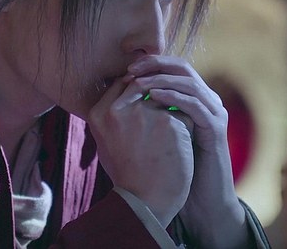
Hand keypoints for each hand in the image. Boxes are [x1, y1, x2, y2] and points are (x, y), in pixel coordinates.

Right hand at [87, 74, 193, 226]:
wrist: (145, 202)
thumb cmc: (127, 175)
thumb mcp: (106, 142)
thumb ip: (112, 115)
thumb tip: (127, 89)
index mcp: (99, 114)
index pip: (122, 84)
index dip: (138, 89)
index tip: (149, 100)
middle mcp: (118, 110)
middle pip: (144, 86)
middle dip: (157, 97)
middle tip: (165, 115)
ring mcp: (144, 114)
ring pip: (167, 98)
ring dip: (172, 114)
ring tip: (172, 139)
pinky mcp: (168, 122)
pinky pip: (184, 115)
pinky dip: (186, 129)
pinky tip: (182, 148)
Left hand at [128, 55, 247, 247]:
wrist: (201, 199)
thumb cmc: (176, 167)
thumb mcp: (160, 134)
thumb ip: (148, 114)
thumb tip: (117, 99)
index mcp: (194, 98)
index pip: (174, 68)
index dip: (151, 63)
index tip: (126, 68)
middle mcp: (208, 100)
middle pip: (183, 67)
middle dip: (155, 65)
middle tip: (131, 69)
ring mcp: (214, 113)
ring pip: (189, 82)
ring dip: (161, 79)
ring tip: (138, 83)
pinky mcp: (216, 128)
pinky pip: (195, 104)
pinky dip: (173, 98)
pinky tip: (153, 98)